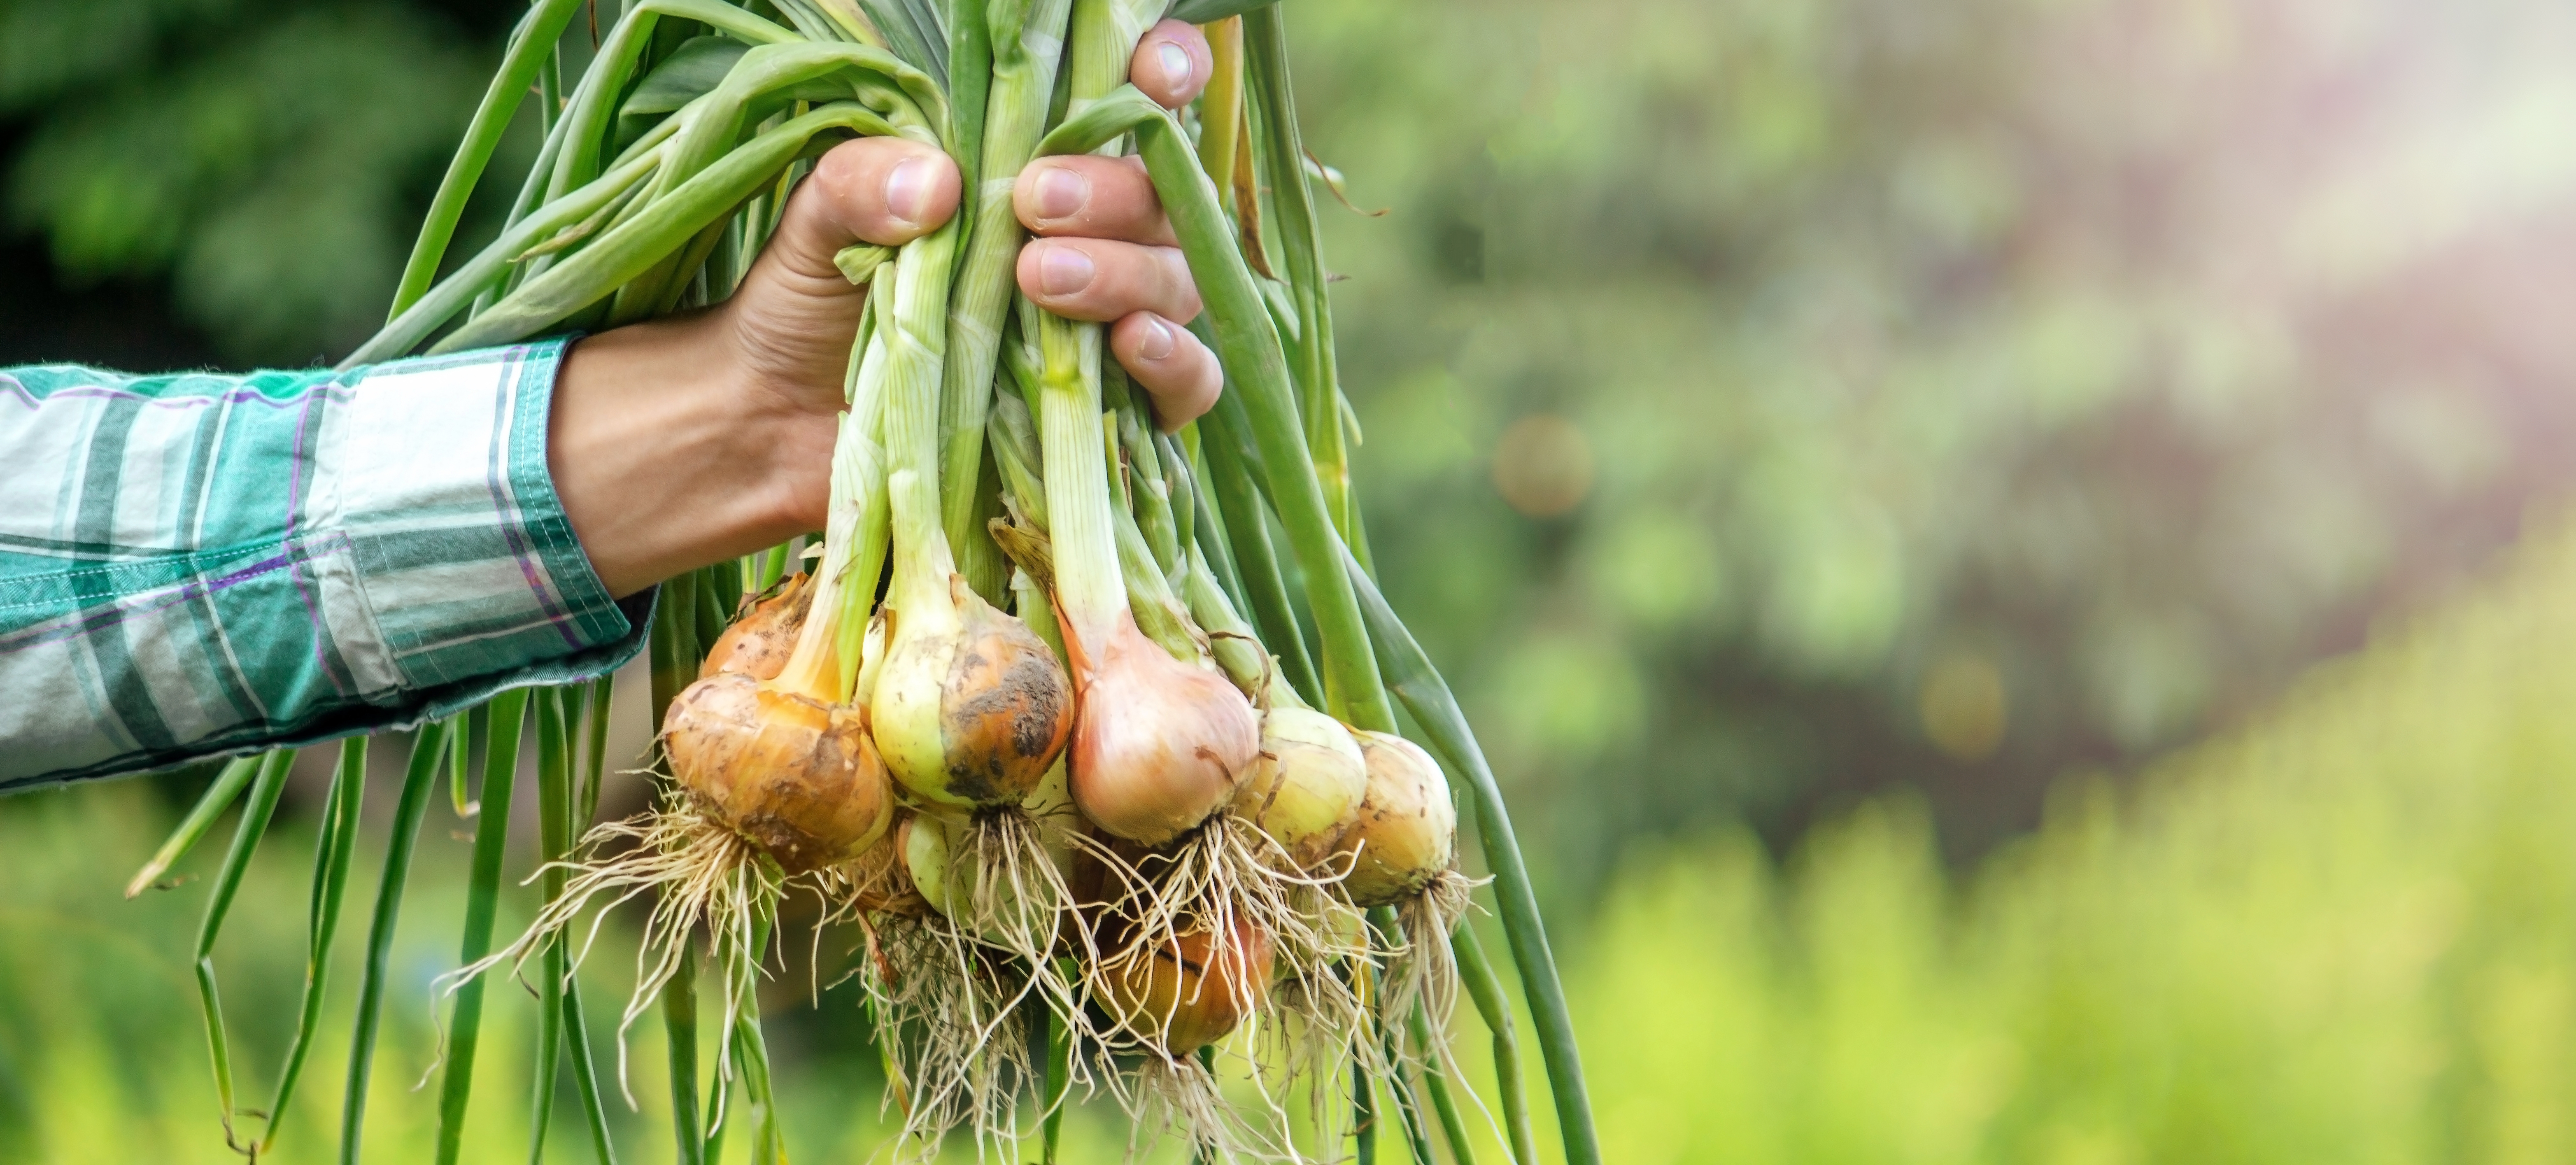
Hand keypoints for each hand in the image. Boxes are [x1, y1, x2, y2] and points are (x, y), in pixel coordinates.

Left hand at [553, 21, 1214, 597]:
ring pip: (1179, 282)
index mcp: (1038, 173)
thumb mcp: (818, 218)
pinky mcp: (1114, 413)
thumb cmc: (807, 300)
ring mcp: (1111, 327)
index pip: (1134, 111)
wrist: (774, 422)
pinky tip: (1129, 343)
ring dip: (1126, 272)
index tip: (1152, 74)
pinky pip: (1191, 382)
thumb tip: (940, 185)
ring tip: (1039, 278)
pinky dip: (1175, 360)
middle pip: (1164, 200)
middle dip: (1114, 192)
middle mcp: (1094, 243)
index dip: (1165, 77)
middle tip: (1036, 202)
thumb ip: (866, 181)